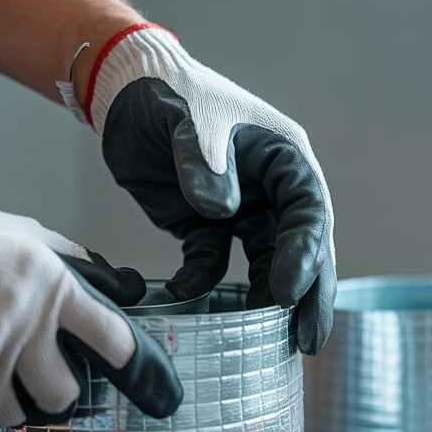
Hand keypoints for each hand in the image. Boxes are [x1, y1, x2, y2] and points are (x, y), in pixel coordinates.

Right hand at [0, 185, 181, 431]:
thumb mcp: (26, 236)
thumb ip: (70, 264)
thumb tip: (113, 284)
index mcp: (52, 290)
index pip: (114, 340)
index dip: (134, 365)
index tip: (142, 382)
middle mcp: (23, 329)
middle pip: (65, 395)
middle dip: (55, 392)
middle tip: (37, 377)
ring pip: (13, 415)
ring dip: (3, 401)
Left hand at [85, 24, 335, 354]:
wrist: (122, 92)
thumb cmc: (167, 90)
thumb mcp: (188, 117)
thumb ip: (203, 159)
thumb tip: (222, 208)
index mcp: (284, 158)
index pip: (308, 213)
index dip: (305, 255)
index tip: (289, 292)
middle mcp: (272, 188)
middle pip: (301, 248)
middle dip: (307, 295)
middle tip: (307, 340)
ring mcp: (242, 209)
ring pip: (265, 263)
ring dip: (266, 299)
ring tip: (266, 341)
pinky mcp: (206, 225)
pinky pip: (213, 263)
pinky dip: (203, 283)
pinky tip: (186, 298)